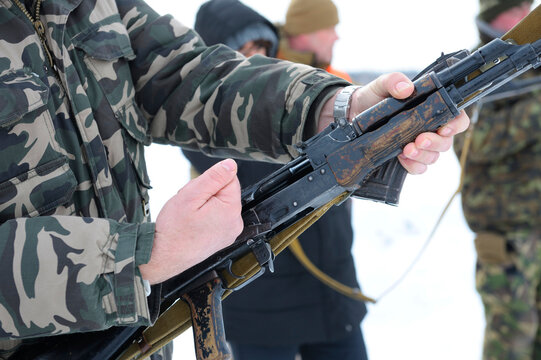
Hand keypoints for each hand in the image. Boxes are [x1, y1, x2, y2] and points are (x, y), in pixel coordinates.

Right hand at [140, 159, 241, 283]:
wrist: (162, 256)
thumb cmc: (174, 229)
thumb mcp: (191, 195)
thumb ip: (214, 177)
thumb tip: (231, 164)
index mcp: (231, 211)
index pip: (230, 179)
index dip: (210, 181)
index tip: (196, 193)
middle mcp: (235, 223)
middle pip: (224, 191)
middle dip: (205, 192)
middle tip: (189, 205)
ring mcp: (229, 232)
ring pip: (218, 203)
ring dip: (203, 203)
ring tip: (189, 215)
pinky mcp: (222, 238)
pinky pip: (216, 217)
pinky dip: (204, 216)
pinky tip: (192, 223)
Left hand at [318, 72, 469, 173]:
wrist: (353, 114)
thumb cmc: (374, 96)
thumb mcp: (382, 84)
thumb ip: (394, 81)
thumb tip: (406, 88)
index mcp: (432, 109)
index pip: (456, 118)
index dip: (456, 125)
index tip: (445, 128)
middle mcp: (429, 129)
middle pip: (446, 142)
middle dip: (435, 143)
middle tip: (419, 140)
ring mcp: (418, 145)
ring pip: (432, 157)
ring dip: (422, 155)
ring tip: (406, 150)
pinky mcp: (405, 158)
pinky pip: (418, 168)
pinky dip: (412, 165)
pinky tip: (401, 158)